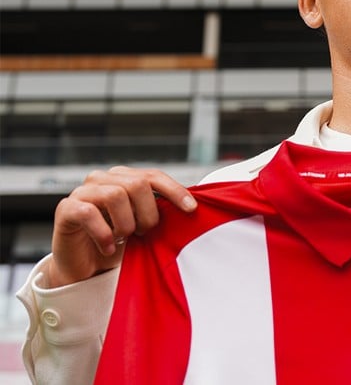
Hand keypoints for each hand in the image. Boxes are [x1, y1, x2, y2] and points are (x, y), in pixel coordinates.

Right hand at [47, 166, 195, 287]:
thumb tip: (191, 206)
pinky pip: (90, 213)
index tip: (191, 209)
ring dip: (125, 224)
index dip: (174, 190)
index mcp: (124, 177)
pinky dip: (104, 234)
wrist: (84, 267)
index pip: (154, 176)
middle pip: (137, 184)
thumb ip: (159, 211)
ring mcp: (83, 191)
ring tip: (124, 238)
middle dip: (148, 214)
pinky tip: (108, 247)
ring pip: (115, 195)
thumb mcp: (143, 224)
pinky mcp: (66, 208)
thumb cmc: (118, 242)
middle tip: (143, 233)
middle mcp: (103, 178)